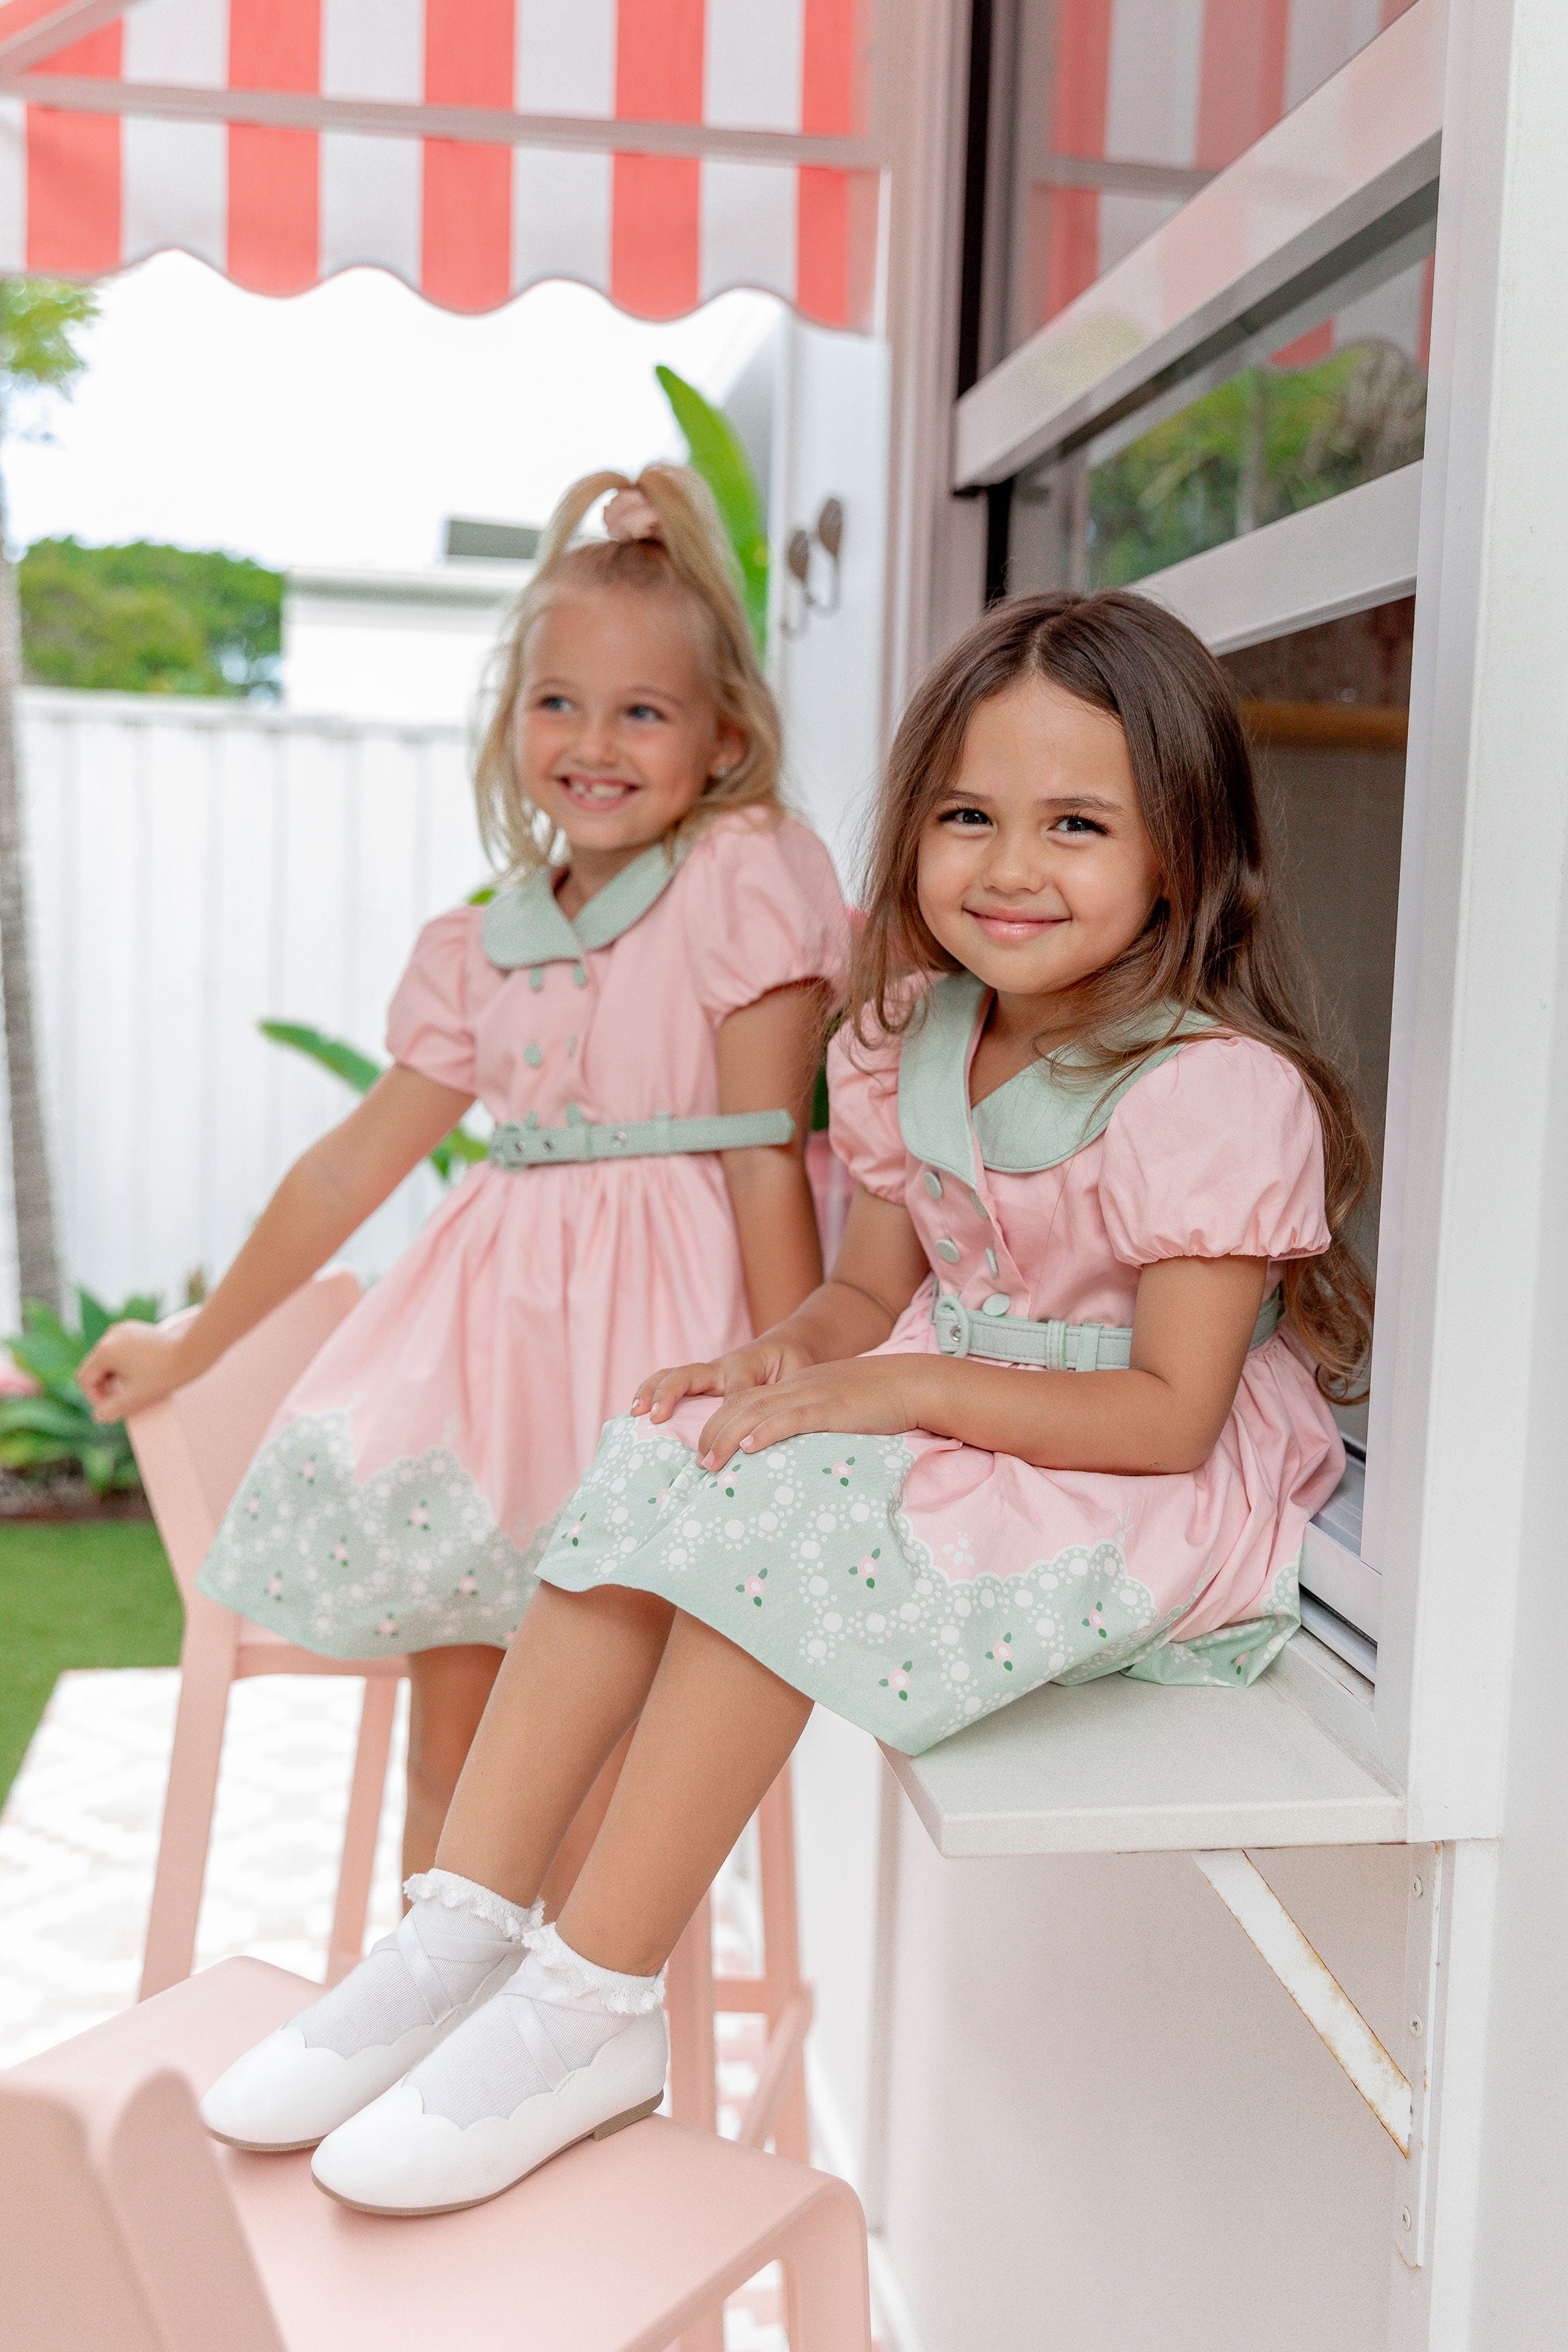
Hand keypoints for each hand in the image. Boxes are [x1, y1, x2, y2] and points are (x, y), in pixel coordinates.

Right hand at [78, 1320, 196, 1422]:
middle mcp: (110, 1335)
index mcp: (105, 1350)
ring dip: (117, 1376)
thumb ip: (113, 1409)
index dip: (95, 1398)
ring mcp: (124, 1329)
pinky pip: (121, 1350)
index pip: (85, 1378)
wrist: (193, 1351)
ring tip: (136, 1387)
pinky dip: (126, 1364)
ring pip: (109, 1359)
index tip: (113, 1408)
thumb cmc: (164, 1374)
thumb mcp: (135, 1397)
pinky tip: (143, 1373)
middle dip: (107, 1387)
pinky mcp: (136, 1329)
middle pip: (96, 1367)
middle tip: (125, 1400)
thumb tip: (98, 1417)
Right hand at [632, 1332, 813, 1424]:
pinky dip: (651, 1394)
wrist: (788, 1346)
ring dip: (652, 1392)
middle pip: (689, 1375)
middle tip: (657, 1418)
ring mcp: (708, 1374)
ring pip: (673, 1376)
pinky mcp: (700, 1382)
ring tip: (636, 1413)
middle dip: (670, 1394)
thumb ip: (791, 1397)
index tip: (726, 1450)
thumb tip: (785, 1427)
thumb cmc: (795, 1365)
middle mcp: (722, 1367)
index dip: (729, 1421)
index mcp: (748, 1365)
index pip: (734, 1394)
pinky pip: (671, 1383)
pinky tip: (636, 1414)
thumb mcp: (799, 1377)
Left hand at [695, 1354, 934, 1469]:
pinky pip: (792, 1418)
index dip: (719, 1422)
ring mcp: (813, 1396)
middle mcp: (797, 1387)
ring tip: (710, 1463)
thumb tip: (794, 1457)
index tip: (705, 1449)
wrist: (913, 1383)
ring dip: (728, 1438)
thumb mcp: (836, 1408)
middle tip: (699, 1464)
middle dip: (714, 1433)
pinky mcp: (832, 1409)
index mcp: (796, 1386)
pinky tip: (750, 1448)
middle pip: (741, 1405)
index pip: (745, 1399)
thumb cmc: (880, 1402)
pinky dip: (767, 1432)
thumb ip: (812, 1424)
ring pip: (757, 1412)